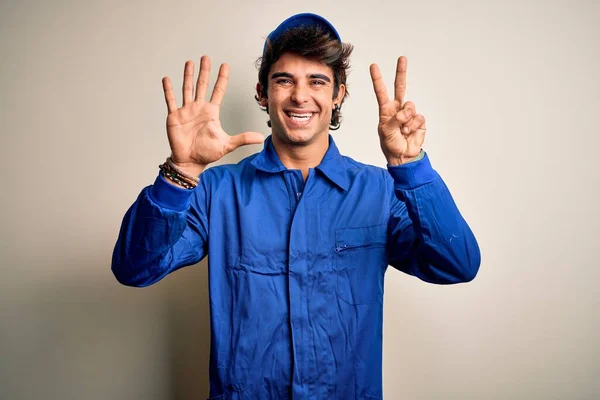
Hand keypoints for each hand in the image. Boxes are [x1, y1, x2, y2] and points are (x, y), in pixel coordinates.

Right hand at [162, 56, 263, 173]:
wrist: (190, 161)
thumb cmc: (207, 153)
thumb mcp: (227, 144)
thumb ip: (243, 138)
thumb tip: (260, 137)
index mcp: (211, 112)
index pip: (218, 91)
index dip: (222, 78)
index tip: (225, 65)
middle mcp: (198, 108)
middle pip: (202, 85)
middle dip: (204, 71)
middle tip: (206, 57)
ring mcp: (186, 111)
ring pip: (187, 89)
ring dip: (188, 76)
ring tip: (189, 63)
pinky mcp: (174, 117)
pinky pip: (171, 101)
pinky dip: (169, 90)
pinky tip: (167, 79)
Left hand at [370, 56, 426, 165]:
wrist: (403, 156)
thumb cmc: (391, 144)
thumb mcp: (386, 132)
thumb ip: (394, 120)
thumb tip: (404, 113)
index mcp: (386, 110)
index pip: (381, 92)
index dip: (378, 79)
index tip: (374, 66)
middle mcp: (398, 109)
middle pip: (400, 87)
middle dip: (401, 72)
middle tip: (402, 58)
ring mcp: (409, 114)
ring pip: (410, 106)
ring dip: (406, 119)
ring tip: (402, 130)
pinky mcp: (419, 120)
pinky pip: (418, 117)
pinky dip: (413, 125)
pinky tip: (409, 132)